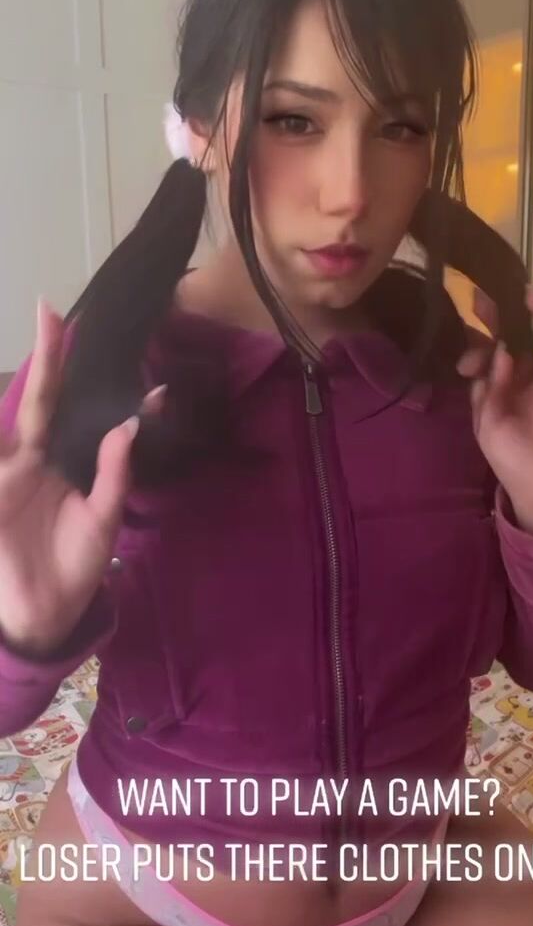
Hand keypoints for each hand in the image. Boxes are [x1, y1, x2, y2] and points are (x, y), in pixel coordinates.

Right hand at [0, 299, 164, 654]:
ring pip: (6, 422)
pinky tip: (5, 431)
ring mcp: (3, 476)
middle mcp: (25, 459)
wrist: (47, 616)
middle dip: (43, 357)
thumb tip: (128, 423)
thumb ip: (114, 470)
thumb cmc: (75, 566)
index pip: (65, 407)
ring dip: (22, 386)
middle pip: (35, 400)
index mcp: (56, 461)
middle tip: (49, 310)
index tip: (83, 330)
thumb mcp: (104, 516)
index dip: (73, 374)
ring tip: (39, 334)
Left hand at [457, 287, 532, 538]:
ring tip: (530, 295)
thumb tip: (502, 351)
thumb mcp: (488, 427)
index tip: (473, 312)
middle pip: (523, 340)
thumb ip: (490, 390)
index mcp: (505, 389)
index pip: (495, 353)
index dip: (484, 335)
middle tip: (491, 297)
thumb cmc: (512, 462)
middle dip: (507, 320)